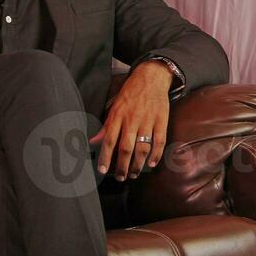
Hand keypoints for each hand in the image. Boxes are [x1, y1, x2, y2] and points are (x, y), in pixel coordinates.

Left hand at [88, 61, 172, 179]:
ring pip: (142, 148)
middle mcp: (132, 120)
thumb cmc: (130, 94)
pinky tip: (151, 164)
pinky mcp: (162, 120)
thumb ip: (106, 127)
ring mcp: (148, 120)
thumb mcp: (114, 107)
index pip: (109, 140)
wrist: (151, 77)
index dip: (105, 157)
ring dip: (138, 164)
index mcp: (117, 116)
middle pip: (126, 148)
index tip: (102, 170)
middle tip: (120, 177)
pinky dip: (156, 154)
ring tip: (134, 174)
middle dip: (122, 166)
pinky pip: (159, 141)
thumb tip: (93, 141)